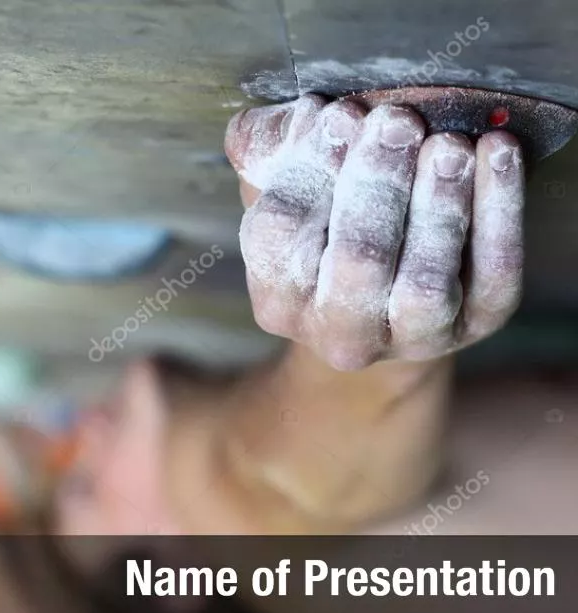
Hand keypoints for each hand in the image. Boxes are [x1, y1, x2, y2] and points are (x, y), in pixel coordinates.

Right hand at [225, 94, 525, 370]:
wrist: (385, 302)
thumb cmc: (328, 229)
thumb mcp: (289, 188)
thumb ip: (273, 149)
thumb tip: (304, 116)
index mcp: (278, 302)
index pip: (282, 232)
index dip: (310, 167)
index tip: (336, 113)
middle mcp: (338, 334)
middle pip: (357, 260)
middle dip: (379, 183)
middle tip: (397, 122)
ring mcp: (409, 338)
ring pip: (425, 282)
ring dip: (439, 203)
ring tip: (447, 144)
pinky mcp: (474, 326)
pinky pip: (494, 275)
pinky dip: (499, 210)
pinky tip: (496, 152)